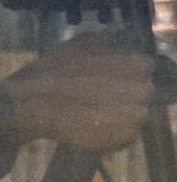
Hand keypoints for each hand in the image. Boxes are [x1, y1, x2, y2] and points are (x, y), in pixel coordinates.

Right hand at [2, 32, 152, 150]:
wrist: (37, 103)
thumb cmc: (56, 69)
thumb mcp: (79, 43)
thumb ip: (104, 43)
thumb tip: (113, 44)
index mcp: (134, 65)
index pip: (145, 66)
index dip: (129, 69)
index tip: (113, 73)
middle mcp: (141, 91)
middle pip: (143, 90)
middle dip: (127, 91)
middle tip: (103, 93)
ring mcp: (135, 117)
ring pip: (136, 113)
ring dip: (121, 112)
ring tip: (96, 110)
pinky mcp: (124, 138)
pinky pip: (126, 133)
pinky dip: (114, 131)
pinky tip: (93, 124)